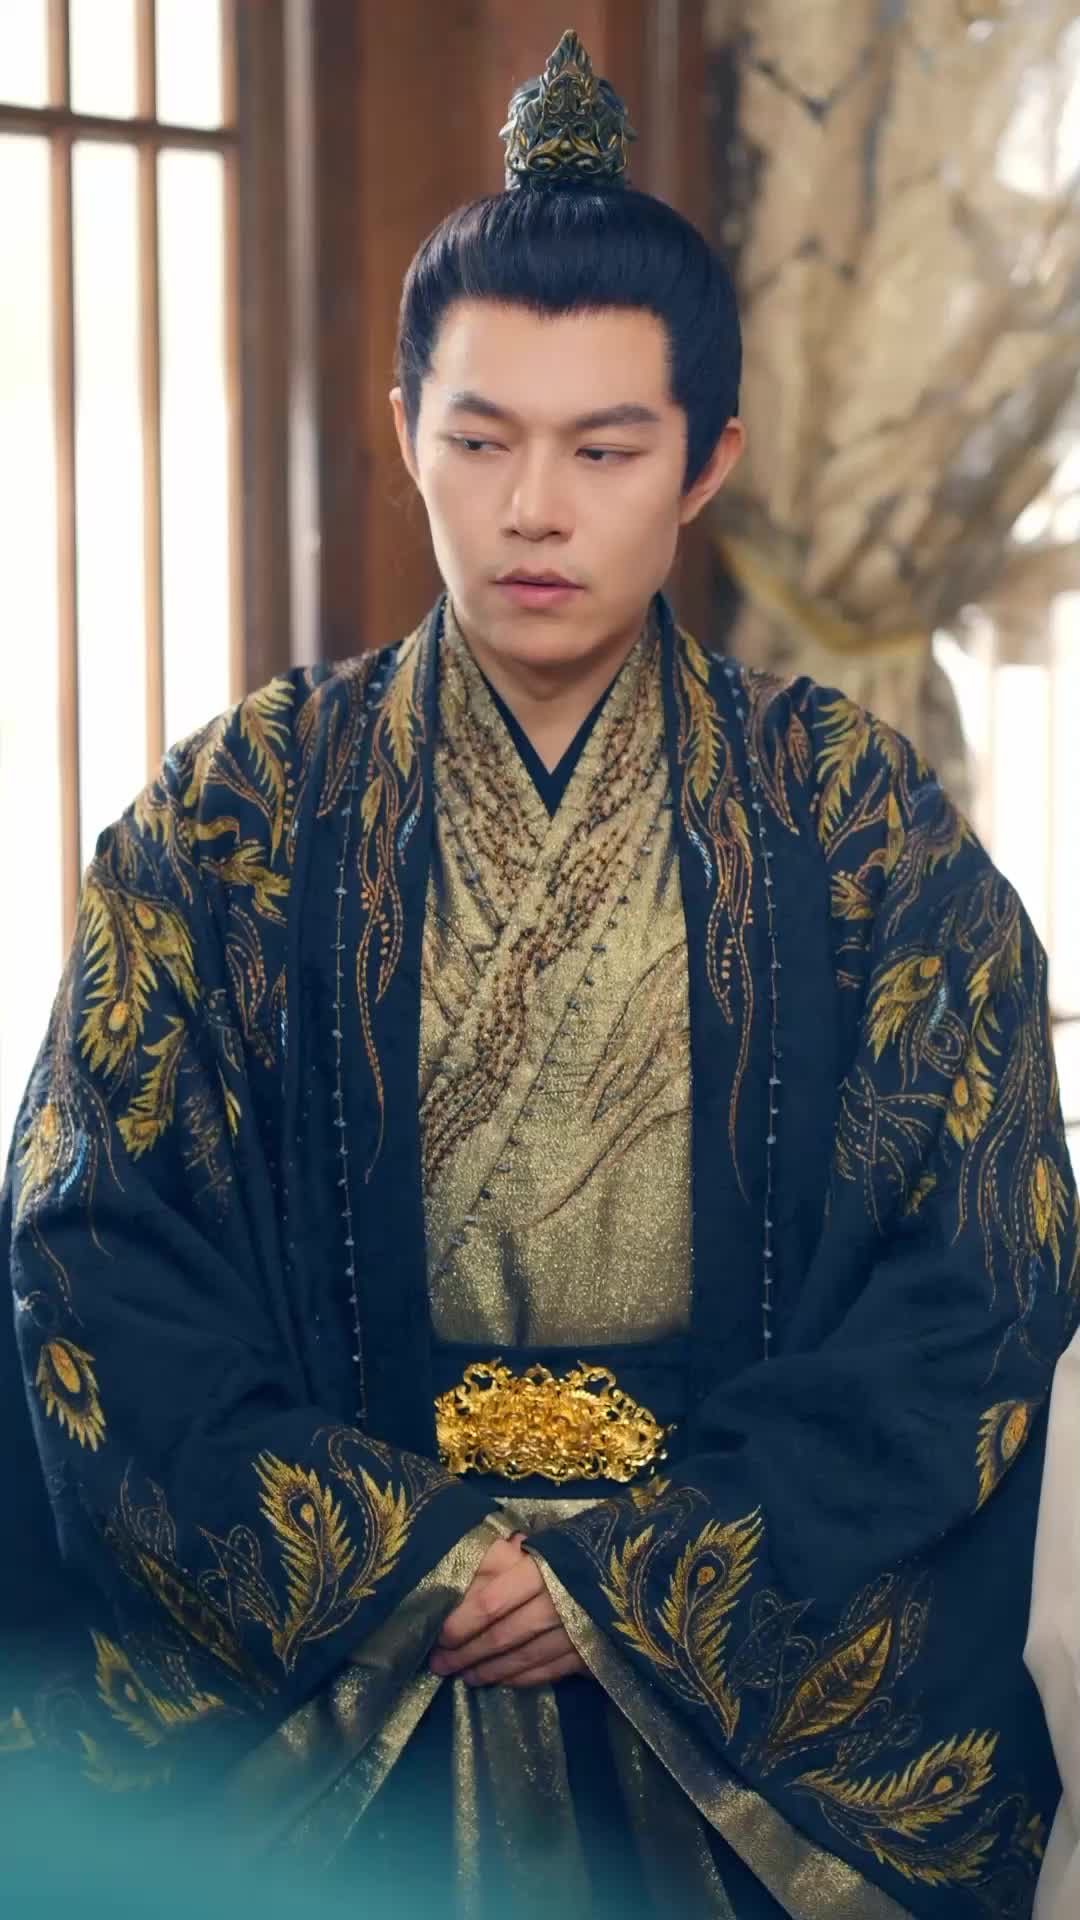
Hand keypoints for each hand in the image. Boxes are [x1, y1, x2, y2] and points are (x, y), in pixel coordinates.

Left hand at [429, 1534, 586, 1686]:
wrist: (635, 1567)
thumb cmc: (576, 1549)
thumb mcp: (536, 1543)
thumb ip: (500, 1560)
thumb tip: (459, 1581)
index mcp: (541, 1570)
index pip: (490, 1603)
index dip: (461, 1623)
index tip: (439, 1635)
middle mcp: (556, 1604)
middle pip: (503, 1637)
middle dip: (467, 1654)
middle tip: (440, 1664)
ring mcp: (575, 1632)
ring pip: (523, 1659)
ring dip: (490, 1671)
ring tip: (465, 1676)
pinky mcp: (592, 1652)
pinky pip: (548, 1671)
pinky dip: (521, 1679)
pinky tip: (502, 1681)